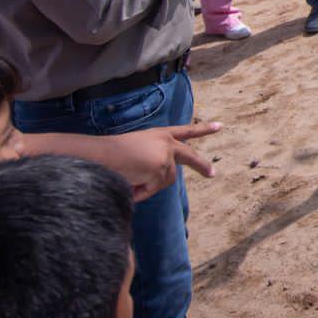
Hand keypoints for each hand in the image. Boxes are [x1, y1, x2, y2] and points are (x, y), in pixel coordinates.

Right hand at [98, 122, 222, 200]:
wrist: (98, 153)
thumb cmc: (109, 153)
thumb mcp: (137, 151)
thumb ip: (155, 159)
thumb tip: (165, 177)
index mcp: (159, 134)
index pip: (185, 131)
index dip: (202, 129)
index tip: (219, 126)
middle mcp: (167, 143)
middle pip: (190, 156)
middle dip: (201, 165)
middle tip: (212, 173)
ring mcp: (166, 155)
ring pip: (165, 180)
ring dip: (148, 185)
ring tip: (129, 176)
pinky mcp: (162, 168)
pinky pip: (153, 188)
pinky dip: (141, 191)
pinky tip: (129, 182)